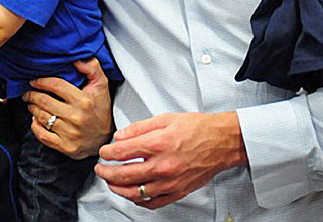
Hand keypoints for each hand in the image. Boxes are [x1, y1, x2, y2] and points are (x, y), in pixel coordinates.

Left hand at [23, 58, 112, 158]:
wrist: (105, 138)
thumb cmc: (101, 108)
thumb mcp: (101, 85)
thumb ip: (92, 67)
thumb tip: (76, 58)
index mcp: (84, 101)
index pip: (56, 86)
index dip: (42, 81)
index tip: (34, 81)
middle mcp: (76, 117)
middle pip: (45, 102)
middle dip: (32, 95)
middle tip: (28, 92)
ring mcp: (70, 134)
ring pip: (42, 117)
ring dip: (32, 108)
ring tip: (31, 103)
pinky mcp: (65, 147)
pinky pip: (42, 135)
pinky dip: (35, 126)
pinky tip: (35, 120)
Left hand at [95, 111, 245, 208]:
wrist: (221, 141)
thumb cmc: (197, 128)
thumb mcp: (165, 118)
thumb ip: (139, 128)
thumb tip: (119, 137)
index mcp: (158, 144)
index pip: (122, 152)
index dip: (107, 153)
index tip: (103, 152)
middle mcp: (162, 165)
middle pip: (124, 175)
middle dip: (107, 173)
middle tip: (101, 169)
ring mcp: (170, 182)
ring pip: (135, 192)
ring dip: (118, 189)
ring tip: (112, 183)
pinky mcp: (178, 191)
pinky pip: (153, 202)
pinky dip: (139, 200)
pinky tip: (133, 194)